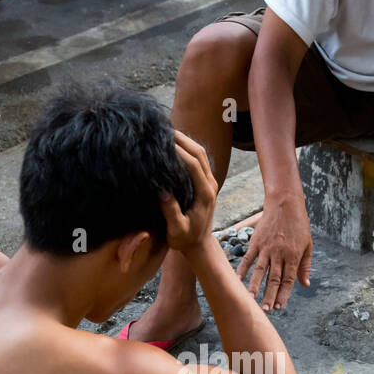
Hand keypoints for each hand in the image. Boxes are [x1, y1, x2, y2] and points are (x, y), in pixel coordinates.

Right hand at [162, 130, 217, 253]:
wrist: (199, 245)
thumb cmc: (185, 239)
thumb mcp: (176, 230)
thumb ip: (171, 212)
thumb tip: (162, 191)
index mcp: (205, 194)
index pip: (194, 164)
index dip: (179, 151)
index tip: (164, 142)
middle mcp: (210, 184)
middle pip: (199, 153)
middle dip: (183, 139)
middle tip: (163, 129)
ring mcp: (210, 181)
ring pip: (200, 153)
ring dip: (186, 140)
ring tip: (167, 131)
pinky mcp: (205, 181)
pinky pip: (198, 159)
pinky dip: (187, 147)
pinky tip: (173, 143)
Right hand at [237, 197, 311, 311]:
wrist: (285, 203)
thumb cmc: (299, 225)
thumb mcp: (308, 244)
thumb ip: (306, 266)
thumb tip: (305, 284)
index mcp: (294, 256)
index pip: (288, 280)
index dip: (283, 295)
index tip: (279, 307)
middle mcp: (280, 254)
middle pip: (274, 279)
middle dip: (269, 296)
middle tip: (265, 310)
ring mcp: (267, 248)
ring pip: (260, 271)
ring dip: (255, 286)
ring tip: (250, 299)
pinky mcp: (256, 242)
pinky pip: (248, 258)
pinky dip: (243, 269)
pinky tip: (238, 279)